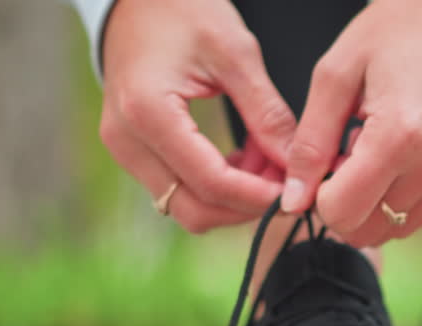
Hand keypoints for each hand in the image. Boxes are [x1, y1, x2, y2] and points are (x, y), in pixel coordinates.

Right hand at [99, 0, 295, 232]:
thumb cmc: (183, 10)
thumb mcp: (235, 54)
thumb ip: (267, 115)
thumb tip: (297, 165)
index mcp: (148, 112)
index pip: (210, 182)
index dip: (258, 196)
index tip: (296, 191)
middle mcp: (126, 141)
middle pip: (193, 210)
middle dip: (245, 206)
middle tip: (287, 182)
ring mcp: (124, 150)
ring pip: (185, 205)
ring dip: (233, 197)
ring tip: (269, 160)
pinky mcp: (132, 151)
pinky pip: (178, 188)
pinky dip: (216, 185)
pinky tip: (247, 158)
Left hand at [281, 0, 421, 246]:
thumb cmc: (392, 34)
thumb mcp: (334, 77)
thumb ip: (310, 144)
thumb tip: (294, 200)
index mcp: (399, 134)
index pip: (342, 211)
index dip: (317, 197)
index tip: (319, 165)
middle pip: (365, 229)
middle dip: (341, 204)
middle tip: (342, 157)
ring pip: (389, 229)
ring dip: (368, 203)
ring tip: (367, 153)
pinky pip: (413, 218)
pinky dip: (391, 201)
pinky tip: (388, 159)